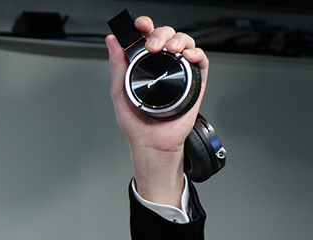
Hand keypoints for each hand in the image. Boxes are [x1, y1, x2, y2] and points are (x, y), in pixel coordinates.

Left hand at [106, 15, 208, 205]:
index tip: (141, 25)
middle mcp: (163, 65)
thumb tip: (112, 40)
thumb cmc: (135, 121)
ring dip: (179, 40)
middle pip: (167, 36)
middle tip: (152, 46)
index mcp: (145, 64)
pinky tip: (187, 56)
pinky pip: (201, 62)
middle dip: (161, 34)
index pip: (148, 37)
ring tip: (170, 49)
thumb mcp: (119, 89)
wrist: (150, 142)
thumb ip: (117, 64)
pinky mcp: (194, 84)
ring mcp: (179, 73)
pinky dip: (197, 54)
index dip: (145, 26)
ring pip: (185, 44)